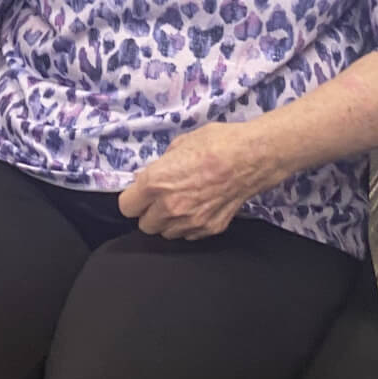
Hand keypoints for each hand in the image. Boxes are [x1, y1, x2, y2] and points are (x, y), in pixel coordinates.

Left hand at [117, 122, 269, 240]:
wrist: (251, 157)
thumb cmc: (215, 143)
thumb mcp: (178, 145)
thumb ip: (159, 167)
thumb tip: (151, 176)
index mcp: (156, 183)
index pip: (126, 207)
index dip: (132, 198)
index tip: (139, 193)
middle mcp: (170, 207)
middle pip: (145, 225)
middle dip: (148, 212)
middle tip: (159, 198)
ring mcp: (191, 222)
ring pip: (166, 233)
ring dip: (167, 221)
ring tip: (179, 203)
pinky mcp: (210, 229)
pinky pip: (188, 235)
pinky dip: (188, 225)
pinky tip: (197, 208)